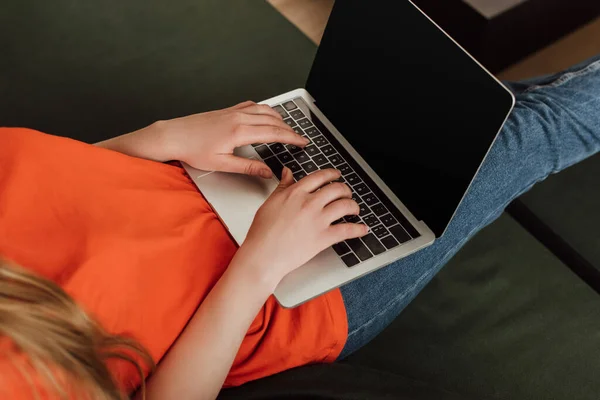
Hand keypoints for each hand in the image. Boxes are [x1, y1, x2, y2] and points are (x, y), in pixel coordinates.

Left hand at [162, 101, 308, 177]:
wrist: (173, 135)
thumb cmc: (192, 149)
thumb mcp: (222, 164)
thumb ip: (248, 168)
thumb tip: (266, 172)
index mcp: (239, 132)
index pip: (274, 133)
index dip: (292, 138)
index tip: (302, 142)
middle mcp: (238, 118)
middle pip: (273, 120)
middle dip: (289, 129)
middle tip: (299, 138)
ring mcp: (233, 112)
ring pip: (264, 110)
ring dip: (279, 118)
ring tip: (287, 128)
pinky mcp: (227, 110)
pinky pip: (252, 106)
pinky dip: (264, 110)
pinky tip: (266, 115)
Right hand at [234, 168, 368, 288]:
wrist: (263, 255)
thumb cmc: (262, 232)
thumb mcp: (270, 202)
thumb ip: (283, 186)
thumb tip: (287, 172)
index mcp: (296, 192)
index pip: (320, 177)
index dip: (332, 174)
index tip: (336, 175)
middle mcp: (309, 203)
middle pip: (336, 189)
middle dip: (345, 190)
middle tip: (347, 193)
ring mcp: (318, 220)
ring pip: (345, 205)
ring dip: (354, 206)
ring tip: (355, 209)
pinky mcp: (324, 237)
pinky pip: (347, 230)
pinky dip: (358, 229)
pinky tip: (362, 229)